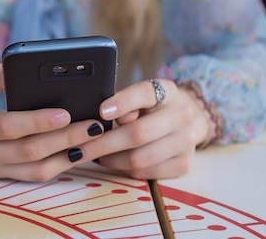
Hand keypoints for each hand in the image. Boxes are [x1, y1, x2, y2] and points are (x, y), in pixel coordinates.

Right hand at [0, 64, 105, 180]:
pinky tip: (80, 150)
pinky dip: (60, 165)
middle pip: (28, 152)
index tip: (65, 112)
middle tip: (94, 125)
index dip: (36, 122)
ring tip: (95, 139)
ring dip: (68, 157)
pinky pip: (34, 176)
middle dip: (65, 139)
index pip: (7, 127)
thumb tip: (19, 68)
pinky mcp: (0, 176)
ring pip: (35, 171)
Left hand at [77, 79, 211, 179]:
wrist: (186, 121)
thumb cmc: (152, 107)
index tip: (101, 111)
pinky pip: (146, 173)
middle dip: (103, 143)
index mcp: (168, 92)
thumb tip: (106, 115)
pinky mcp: (184, 164)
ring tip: (93, 155)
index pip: (145, 93)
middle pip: (139, 133)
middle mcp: (182, 116)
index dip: (123, 102)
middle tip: (79, 148)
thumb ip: (125, 102)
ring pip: (140, 158)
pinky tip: (112, 161)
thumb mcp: (140, 96)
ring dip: (110, 159)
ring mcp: (186, 142)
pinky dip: (124, 169)